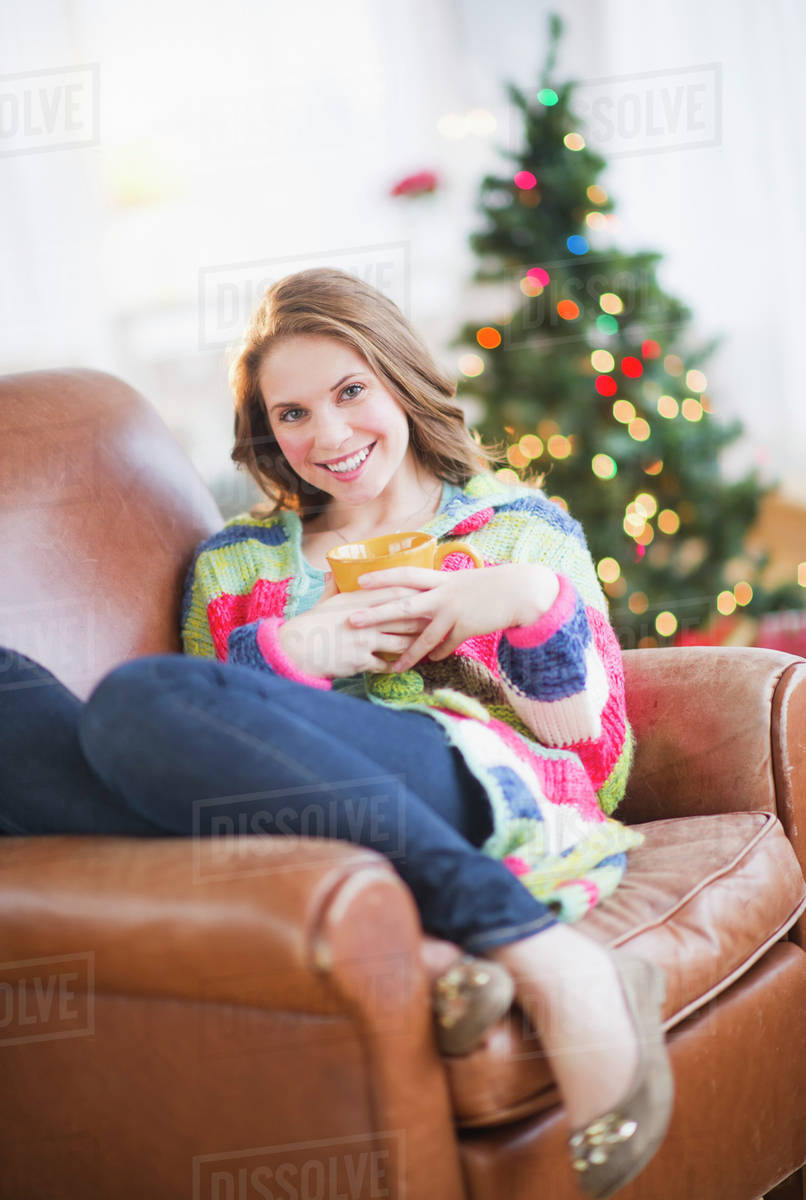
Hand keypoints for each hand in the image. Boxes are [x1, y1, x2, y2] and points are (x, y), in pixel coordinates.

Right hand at [277, 571, 431, 678]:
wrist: (297, 647)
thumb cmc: (310, 623)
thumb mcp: (325, 601)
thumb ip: (335, 587)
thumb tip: (335, 572)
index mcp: (359, 600)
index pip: (396, 591)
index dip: (417, 592)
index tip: (431, 593)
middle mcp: (367, 618)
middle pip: (406, 617)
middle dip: (425, 621)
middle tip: (440, 621)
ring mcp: (366, 639)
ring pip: (402, 642)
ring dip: (416, 646)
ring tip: (428, 647)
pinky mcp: (362, 660)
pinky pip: (386, 664)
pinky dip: (396, 666)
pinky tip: (404, 667)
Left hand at [348, 562, 558, 672]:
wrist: (520, 591)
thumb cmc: (489, 586)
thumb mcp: (461, 582)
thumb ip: (440, 590)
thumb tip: (421, 598)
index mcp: (440, 579)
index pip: (405, 575)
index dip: (382, 576)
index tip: (359, 580)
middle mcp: (443, 594)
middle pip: (403, 604)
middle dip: (376, 613)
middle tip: (352, 619)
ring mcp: (453, 612)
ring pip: (423, 636)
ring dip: (406, 653)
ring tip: (392, 666)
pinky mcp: (466, 628)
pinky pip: (446, 646)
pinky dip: (437, 654)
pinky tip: (429, 662)